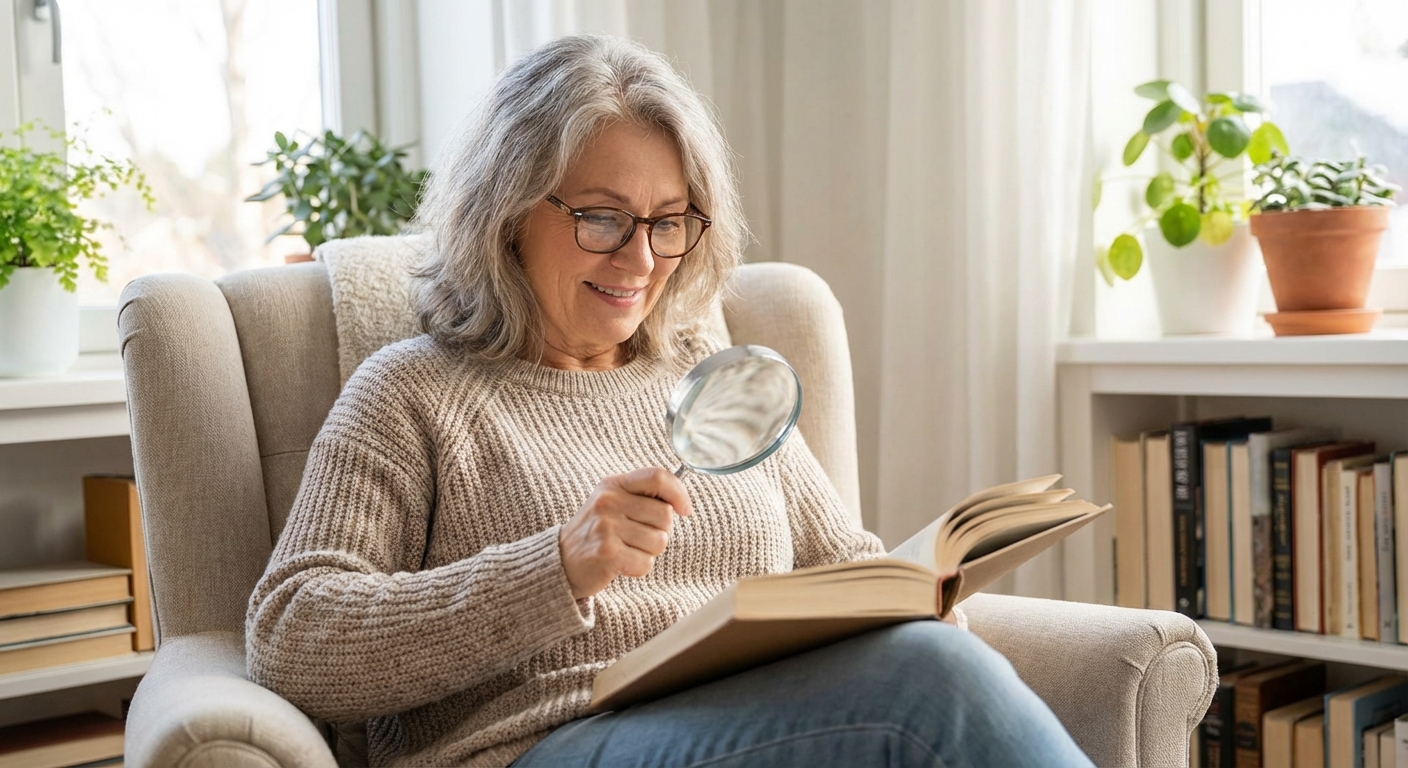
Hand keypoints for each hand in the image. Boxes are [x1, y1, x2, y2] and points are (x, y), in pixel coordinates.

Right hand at [559, 468, 692, 599]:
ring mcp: (606, 527)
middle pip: (665, 515)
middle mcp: (608, 502)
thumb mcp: (612, 503)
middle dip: (660, 532)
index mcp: (613, 485)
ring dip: (649, 552)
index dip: (679, 493)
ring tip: (626, 550)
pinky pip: (646, 563)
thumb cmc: (596, 533)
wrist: (561, 561)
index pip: (658, 476)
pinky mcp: (607, 552)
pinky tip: (620, 564)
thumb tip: (681, 503)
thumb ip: (642, 497)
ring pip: (659, 542)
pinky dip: (638, 568)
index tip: (685, 510)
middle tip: (638, 538)